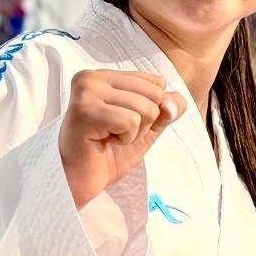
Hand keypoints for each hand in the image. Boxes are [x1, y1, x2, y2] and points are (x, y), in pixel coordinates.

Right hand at [59, 70, 185, 208]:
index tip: (123, 122)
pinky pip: (131, 121)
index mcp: (104, 75)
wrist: (83, 180)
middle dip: (145, 121)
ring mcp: (86, 92)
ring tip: (110, 137)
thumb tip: (172, 102)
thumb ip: (169, 108)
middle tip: (116, 132)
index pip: (156, 82)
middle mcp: (91, 78)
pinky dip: (126, 138)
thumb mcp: (149, 125)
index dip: (151, 109)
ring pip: (145, 108)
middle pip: (154, 93)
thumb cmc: (111, 151)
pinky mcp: (85, 111)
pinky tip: (105, 141)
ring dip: (134, 132)